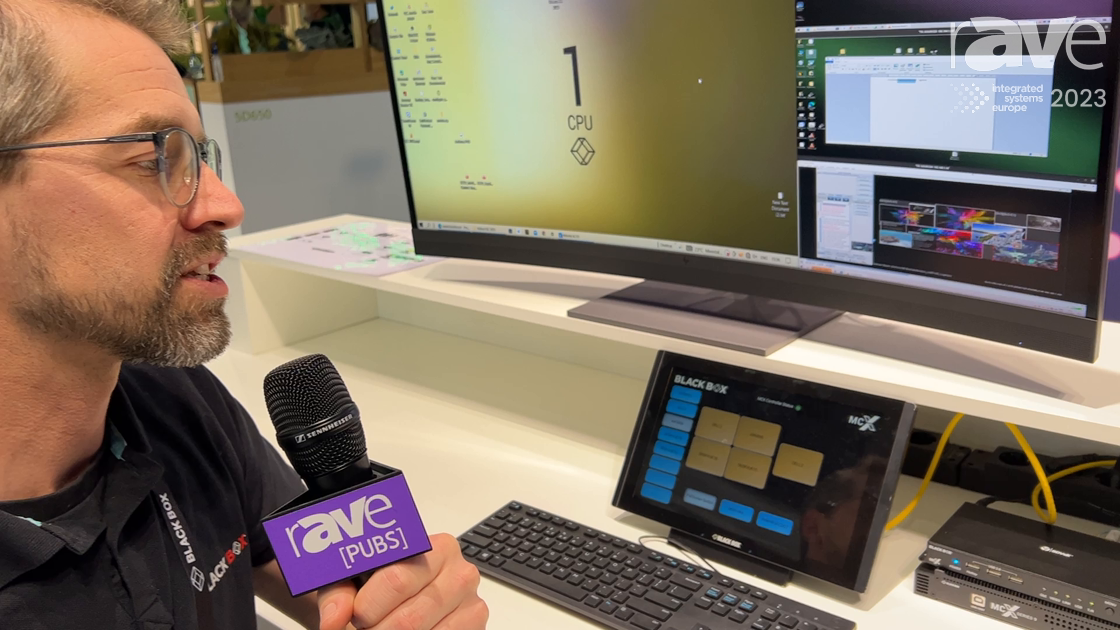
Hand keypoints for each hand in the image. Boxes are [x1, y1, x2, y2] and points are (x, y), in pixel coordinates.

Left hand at [317, 533, 488, 629]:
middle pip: (409, 617)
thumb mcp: (354, 578)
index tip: (352, 617)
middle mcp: (459, 573)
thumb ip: (338, 594)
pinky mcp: (475, 626)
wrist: (397, 598)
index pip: (396, 580)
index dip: (366, 608)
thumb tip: (334, 618)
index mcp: (435, 547)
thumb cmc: (377, 584)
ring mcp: (471, 603)